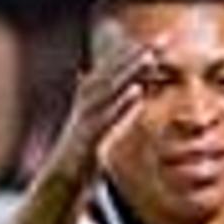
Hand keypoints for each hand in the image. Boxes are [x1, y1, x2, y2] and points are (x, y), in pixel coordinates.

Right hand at [46, 27, 160, 184]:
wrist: (60, 185)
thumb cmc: (83, 156)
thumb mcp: (105, 127)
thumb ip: (120, 108)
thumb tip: (137, 90)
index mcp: (90, 100)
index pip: (114, 71)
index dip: (135, 54)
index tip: (160, 39)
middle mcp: (86, 105)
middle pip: (113, 74)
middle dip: (136, 54)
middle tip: (162, 39)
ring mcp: (86, 120)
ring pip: (109, 90)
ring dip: (129, 71)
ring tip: (151, 55)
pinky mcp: (88, 138)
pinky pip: (106, 118)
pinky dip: (122, 103)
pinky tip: (139, 91)